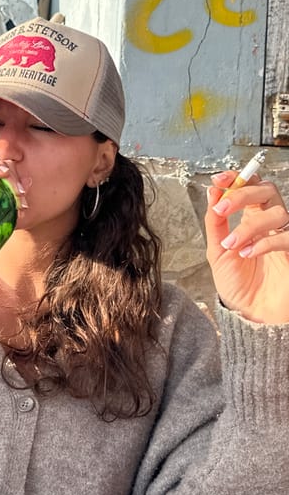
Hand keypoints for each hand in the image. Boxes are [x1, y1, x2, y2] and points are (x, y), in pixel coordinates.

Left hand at [205, 172, 288, 322]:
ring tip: (233, 245)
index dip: (237, 178)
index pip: (250, 187)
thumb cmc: (238, 286)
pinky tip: (248, 253)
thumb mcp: (217, 252)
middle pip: (266, 190)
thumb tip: (212, 193)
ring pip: (278, 212)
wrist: (251, 316)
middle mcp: (270, 224)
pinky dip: (265, 242)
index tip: (219, 180)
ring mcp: (284, 237)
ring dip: (249, 225)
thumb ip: (215, 224)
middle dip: (242, 195)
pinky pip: (287, 237)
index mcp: (251, 219)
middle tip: (222, 209)